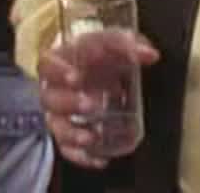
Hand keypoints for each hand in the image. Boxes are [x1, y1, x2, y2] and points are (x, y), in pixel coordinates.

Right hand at [38, 28, 159, 168]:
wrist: (91, 67)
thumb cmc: (96, 53)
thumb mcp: (110, 41)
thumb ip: (129, 44)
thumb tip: (151, 55)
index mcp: (58, 61)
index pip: (48, 64)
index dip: (58, 71)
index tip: (75, 77)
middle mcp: (54, 88)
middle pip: (49, 98)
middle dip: (68, 103)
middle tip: (89, 105)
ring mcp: (58, 112)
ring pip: (56, 126)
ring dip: (72, 133)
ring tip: (91, 137)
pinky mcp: (67, 132)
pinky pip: (68, 149)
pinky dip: (82, 156)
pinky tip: (99, 159)